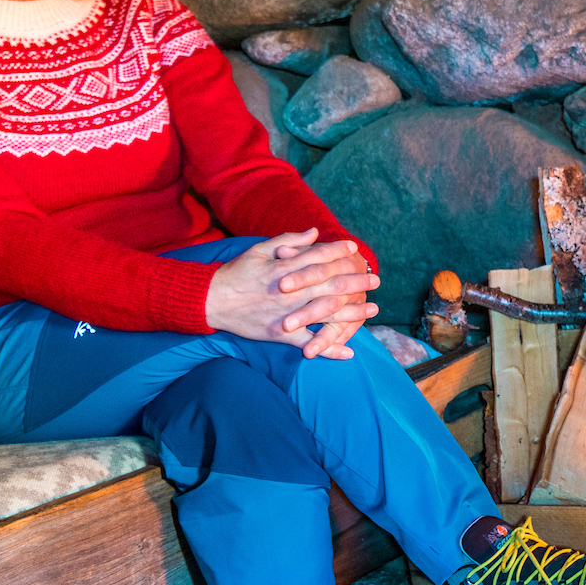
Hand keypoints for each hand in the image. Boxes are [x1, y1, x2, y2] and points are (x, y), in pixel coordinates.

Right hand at [204, 230, 380, 356]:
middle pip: (331, 284)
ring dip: (353, 313)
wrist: (210, 300)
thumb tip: (314, 232)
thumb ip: (289, 242)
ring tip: (372, 310)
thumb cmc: (235, 273)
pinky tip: (349, 352)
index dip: (339, 252)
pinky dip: (329, 349)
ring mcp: (288, 313)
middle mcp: (291, 290)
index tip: (355, 248)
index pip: (319, 257)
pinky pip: (309, 342)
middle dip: (356, 282)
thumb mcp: (259, 250)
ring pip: (327, 313)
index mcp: (286, 268)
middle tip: (376, 279)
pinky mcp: (281, 333)